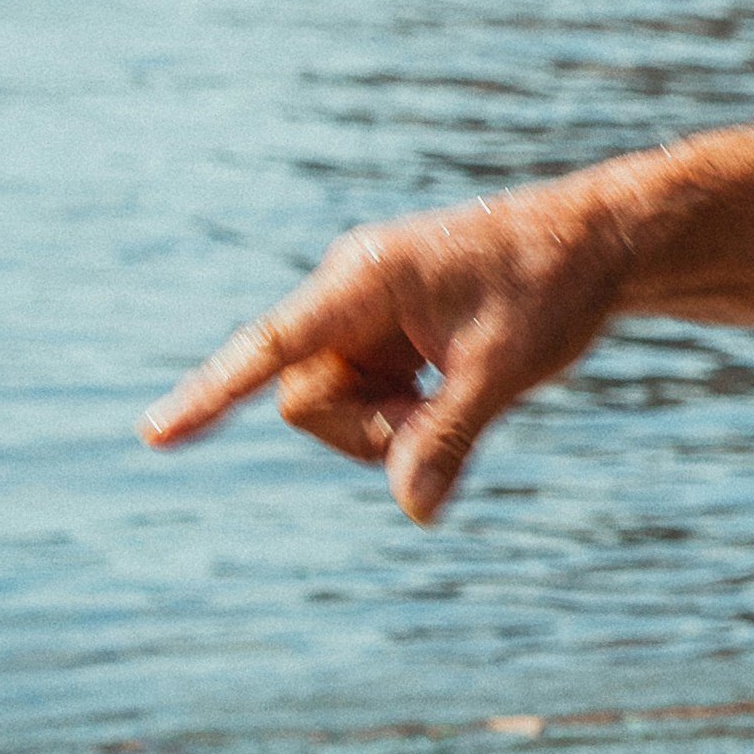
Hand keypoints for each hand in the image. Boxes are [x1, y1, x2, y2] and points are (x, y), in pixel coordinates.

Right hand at [143, 173, 637, 525]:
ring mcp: (363, 317)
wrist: (597, 243)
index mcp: (366, 280)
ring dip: (388, 427)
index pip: (272, 346)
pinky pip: (362, 399)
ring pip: (331, 406)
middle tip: (440, 419)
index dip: (212, 393)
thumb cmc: (553, 287)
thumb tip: (416, 509)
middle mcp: (349, 292)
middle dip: (366, 431)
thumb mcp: (506, 368)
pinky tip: (451, 389)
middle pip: (305, 399)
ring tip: (457, 395)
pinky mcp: (383, 338)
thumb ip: (452, 437)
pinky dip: (404, 416)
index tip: (156, 434)